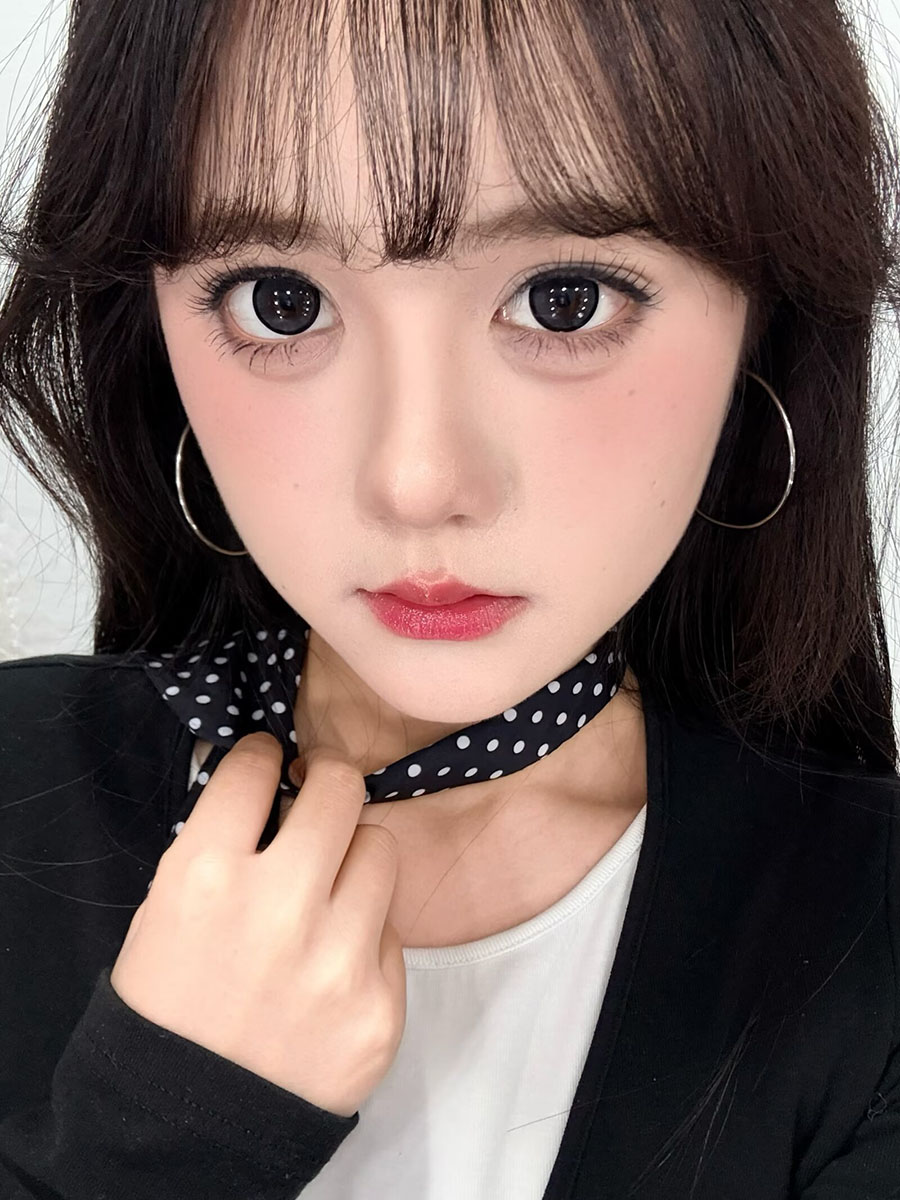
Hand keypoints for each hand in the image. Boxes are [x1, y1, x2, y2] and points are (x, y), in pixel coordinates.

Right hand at [110, 732, 405, 1117]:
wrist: (187, 1128)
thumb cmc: (167, 1006)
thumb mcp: (164, 910)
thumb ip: (221, 844)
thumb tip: (273, 784)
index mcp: (206, 878)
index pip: (255, 768)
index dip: (263, 756)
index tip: (272, 762)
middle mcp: (279, 909)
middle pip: (340, 790)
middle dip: (327, 780)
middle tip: (319, 792)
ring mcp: (338, 960)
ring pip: (381, 850)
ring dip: (353, 858)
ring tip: (328, 888)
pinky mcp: (381, 1006)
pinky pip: (392, 931)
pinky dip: (364, 936)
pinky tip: (332, 964)